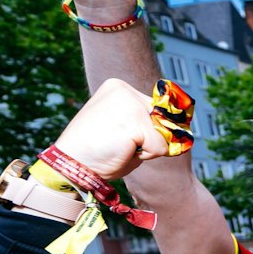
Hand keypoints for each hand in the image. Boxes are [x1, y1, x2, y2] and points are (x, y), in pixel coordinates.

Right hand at [53, 79, 169, 179]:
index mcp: (119, 87)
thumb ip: (148, 122)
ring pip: (163, 134)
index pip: (158, 109)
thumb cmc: (98, 151)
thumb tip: (180, 130)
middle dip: (149, 138)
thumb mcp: (124, 128)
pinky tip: (121, 151)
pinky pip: (160, 147)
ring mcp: (129, 104)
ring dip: (146, 148)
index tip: (120, 136)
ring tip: (118, 147)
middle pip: (164, 120)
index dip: (149, 129)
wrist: (72, 165)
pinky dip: (145, 156)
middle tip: (117, 143)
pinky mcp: (133, 122)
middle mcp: (124, 90)